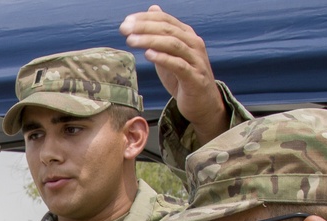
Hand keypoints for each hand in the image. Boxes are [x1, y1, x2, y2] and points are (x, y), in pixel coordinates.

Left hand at [120, 4, 228, 143]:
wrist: (202, 104)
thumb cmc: (184, 79)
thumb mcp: (170, 53)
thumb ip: (161, 34)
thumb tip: (153, 9)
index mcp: (187, 36)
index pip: (165, 20)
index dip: (145, 18)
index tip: (126, 22)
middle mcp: (194, 44)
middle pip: (168, 29)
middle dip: (144, 27)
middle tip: (124, 29)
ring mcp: (196, 60)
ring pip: (173, 44)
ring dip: (150, 40)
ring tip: (131, 40)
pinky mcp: (195, 78)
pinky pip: (179, 65)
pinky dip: (163, 58)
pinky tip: (148, 55)